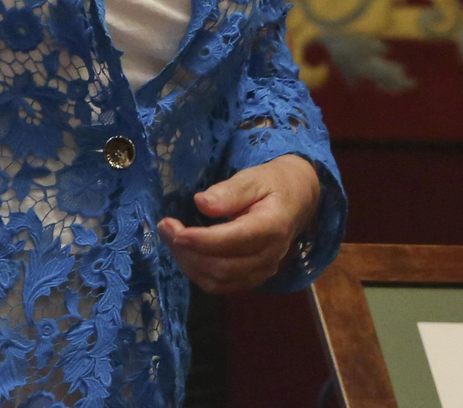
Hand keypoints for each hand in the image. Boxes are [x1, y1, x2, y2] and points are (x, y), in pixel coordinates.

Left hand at [157, 155, 320, 294]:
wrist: (297, 201)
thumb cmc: (273, 184)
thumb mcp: (254, 177)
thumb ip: (229, 191)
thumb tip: (200, 203)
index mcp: (272, 227)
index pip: (233, 240)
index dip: (201, 240)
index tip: (174, 228)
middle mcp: (269, 256)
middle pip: (222, 266)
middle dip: (187, 251)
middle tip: (165, 228)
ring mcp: (263, 271)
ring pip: (218, 281)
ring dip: (189, 263)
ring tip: (170, 238)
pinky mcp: (253, 277)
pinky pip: (221, 285)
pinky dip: (198, 273)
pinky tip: (185, 252)